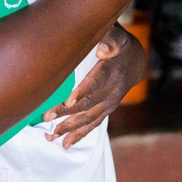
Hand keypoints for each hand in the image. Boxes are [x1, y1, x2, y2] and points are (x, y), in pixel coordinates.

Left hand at [43, 24, 143, 148]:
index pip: (96, 83)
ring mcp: (109, 104)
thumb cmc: (118, 44)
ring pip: (88, 119)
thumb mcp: (117, 36)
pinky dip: (79, 135)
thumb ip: (110, 39)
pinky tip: (65, 144)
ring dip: (69, 128)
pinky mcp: (105, 110)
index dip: (83, 93)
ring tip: (51, 136)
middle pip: (88, 105)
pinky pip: (92, 125)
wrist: (134, 61)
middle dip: (67, 113)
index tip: (69, 101)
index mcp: (111, 71)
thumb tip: (101, 49)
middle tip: (47, 118)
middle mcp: (112, 91)